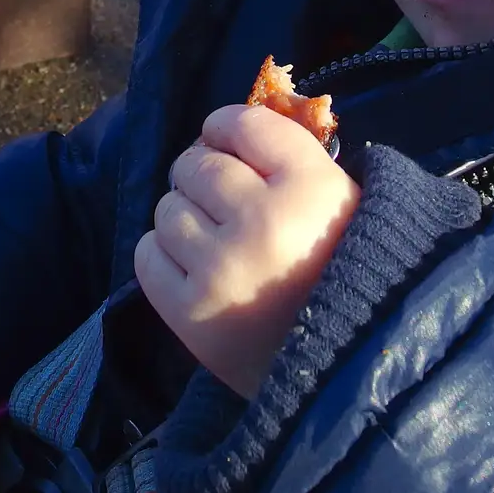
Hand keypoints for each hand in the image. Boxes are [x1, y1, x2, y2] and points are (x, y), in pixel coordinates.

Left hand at [135, 104, 359, 398]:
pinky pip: (146, 254)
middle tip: (223, 201)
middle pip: (196, 163)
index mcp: (312, 186)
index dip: (226, 128)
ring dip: (185, 218)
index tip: (227, 142)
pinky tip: (194, 267)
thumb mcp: (340, 200)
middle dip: (203, 175)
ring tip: (214, 241)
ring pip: (167, 208)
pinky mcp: (191, 312)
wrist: (346, 369)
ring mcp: (223, 267)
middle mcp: (264, 221)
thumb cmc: (344, 273)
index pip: (242, 123)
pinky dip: (164, 255)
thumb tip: (224, 126)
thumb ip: (290, 157)